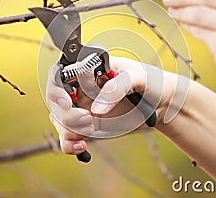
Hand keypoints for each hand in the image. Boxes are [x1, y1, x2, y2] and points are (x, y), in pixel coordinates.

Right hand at [46, 56, 188, 155]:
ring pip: (59, 119)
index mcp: (89, 68)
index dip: (57, 87)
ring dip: (68, 129)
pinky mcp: (87, 125)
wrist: (160, 102)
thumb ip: (118, 87)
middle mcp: (81, 87)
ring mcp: (82, 106)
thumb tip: (96, 110)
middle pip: (56, 99)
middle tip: (87, 120)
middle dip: (66, 113)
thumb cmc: (149, 81)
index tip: (68, 101)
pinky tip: (82, 147)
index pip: (61, 73)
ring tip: (91, 130)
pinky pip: (68, 136)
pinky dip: (69, 144)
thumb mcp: (139, 76)